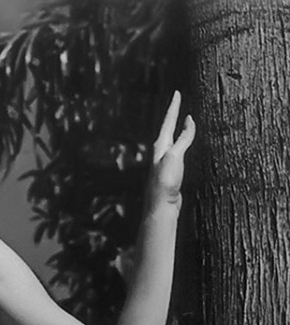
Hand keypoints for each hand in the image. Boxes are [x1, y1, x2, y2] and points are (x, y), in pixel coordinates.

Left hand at [148, 90, 195, 209]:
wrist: (161, 206)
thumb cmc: (165, 182)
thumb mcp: (175, 156)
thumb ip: (182, 138)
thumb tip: (189, 120)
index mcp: (159, 147)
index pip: (168, 121)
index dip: (174, 107)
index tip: (177, 93)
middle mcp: (160, 153)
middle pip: (167, 129)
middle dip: (173, 116)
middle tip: (177, 102)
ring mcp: (165, 163)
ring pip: (172, 141)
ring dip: (177, 130)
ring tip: (182, 121)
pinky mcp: (170, 173)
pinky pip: (178, 153)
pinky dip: (183, 145)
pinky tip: (185, 148)